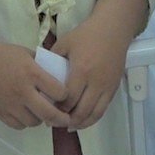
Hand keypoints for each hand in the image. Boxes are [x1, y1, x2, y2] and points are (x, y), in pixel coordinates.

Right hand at [0, 40, 71, 130]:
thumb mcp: (25, 53)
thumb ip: (41, 64)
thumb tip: (56, 72)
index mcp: (32, 73)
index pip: (59, 91)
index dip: (66, 95)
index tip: (66, 95)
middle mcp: (23, 91)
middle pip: (49, 114)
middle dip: (61, 119)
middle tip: (66, 118)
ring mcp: (10, 104)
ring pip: (33, 122)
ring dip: (41, 119)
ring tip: (42, 112)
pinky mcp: (0, 113)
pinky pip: (18, 126)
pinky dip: (25, 123)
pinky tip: (26, 114)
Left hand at [51, 15, 130, 130]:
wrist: (113, 29)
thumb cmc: (86, 34)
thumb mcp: (64, 43)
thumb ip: (52, 60)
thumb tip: (40, 74)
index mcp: (81, 70)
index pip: (68, 99)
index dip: (57, 109)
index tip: (47, 111)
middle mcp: (96, 82)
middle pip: (81, 111)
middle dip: (67, 120)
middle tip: (54, 123)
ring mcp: (107, 86)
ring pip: (94, 114)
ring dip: (81, 123)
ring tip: (69, 126)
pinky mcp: (114, 87)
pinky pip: (104, 108)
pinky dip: (93, 118)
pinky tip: (83, 120)